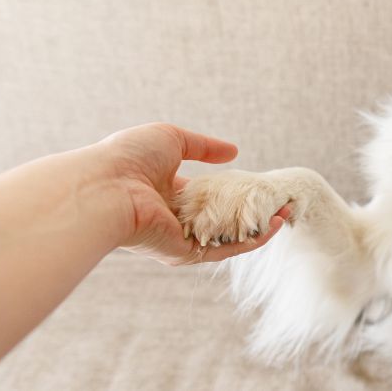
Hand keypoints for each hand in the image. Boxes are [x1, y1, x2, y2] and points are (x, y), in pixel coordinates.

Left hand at [95, 123, 286, 264]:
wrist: (105, 187)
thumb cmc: (128, 157)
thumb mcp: (172, 139)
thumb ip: (204, 146)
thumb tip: (233, 151)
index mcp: (170, 193)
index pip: (210, 196)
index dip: (236, 191)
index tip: (260, 185)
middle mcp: (178, 219)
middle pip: (224, 219)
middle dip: (254, 211)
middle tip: (281, 201)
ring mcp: (183, 238)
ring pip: (229, 237)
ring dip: (260, 227)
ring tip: (286, 212)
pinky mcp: (186, 253)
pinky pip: (227, 249)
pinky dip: (253, 240)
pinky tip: (275, 224)